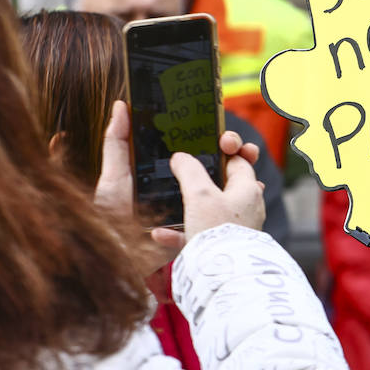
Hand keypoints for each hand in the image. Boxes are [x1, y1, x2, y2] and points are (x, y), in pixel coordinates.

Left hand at [96, 101, 262, 256]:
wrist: (123, 263)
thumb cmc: (114, 221)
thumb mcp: (113, 179)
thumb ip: (117, 143)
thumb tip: (121, 106)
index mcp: (167, 174)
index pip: (199, 149)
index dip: (216, 138)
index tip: (223, 134)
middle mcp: (186, 191)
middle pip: (221, 164)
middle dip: (235, 150)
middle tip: (233, 145)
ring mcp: (199, 210)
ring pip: (232, 186)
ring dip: (246, 172)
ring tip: (249, 162)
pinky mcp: (206, 228)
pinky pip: (231, 213)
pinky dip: (246, 200)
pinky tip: (256, 189)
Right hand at [170, 142, 265, 242]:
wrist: (222, 276)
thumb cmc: (217, 231)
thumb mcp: (200, 194)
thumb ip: (190, 171)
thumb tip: (181, 157)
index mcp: (247, 189)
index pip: (240, 161)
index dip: (226, 150)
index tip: (213, 144)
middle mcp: (246, 208)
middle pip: (225, 185)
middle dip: (204, 178)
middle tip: (187, 169)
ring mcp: (235, 228)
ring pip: (208, 210)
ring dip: (186, 207)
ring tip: (169, 201)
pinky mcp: (222, 247)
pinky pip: (199, 235)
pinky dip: (180, 233)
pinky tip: (160, 235)